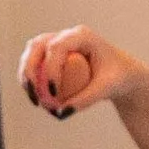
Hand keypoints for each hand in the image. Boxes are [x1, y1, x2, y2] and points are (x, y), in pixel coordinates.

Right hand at [18, 26, 142, 119]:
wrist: (122, 74)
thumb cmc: (118, 78)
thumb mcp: (107, 89)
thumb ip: (85, 100)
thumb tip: (60, 113)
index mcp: (82, 35)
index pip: (57, 47)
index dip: (49, 68)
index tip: (51, 93)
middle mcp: (66, 35)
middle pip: (37, 46)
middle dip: (30, 70)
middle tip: (34, 95)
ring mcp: (57, 41)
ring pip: (31, 52)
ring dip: (26, 74)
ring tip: (33, 99)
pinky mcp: (52, 53)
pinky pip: (35, 63)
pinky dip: (31, 79)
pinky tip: (36, 99)